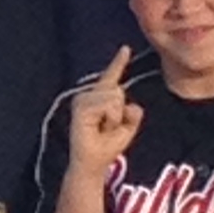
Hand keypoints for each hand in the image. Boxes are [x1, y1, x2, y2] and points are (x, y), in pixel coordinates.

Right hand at [67, 44, 143, 174]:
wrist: (92, 163)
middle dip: (120, 114)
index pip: (111, 77)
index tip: (126, 48)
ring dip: (115, 118)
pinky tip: (99, 127)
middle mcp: (88, 95)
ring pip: (114, 97)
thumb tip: (129, 104)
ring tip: (102, 129)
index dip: (118, 62)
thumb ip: (133, 113)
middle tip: (107, 129)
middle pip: (118, 91)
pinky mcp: (80, 107)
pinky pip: (107, 105)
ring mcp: (82, 100)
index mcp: (100, 98)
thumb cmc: (107, 147)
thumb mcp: (128, 128)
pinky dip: (110, 118)